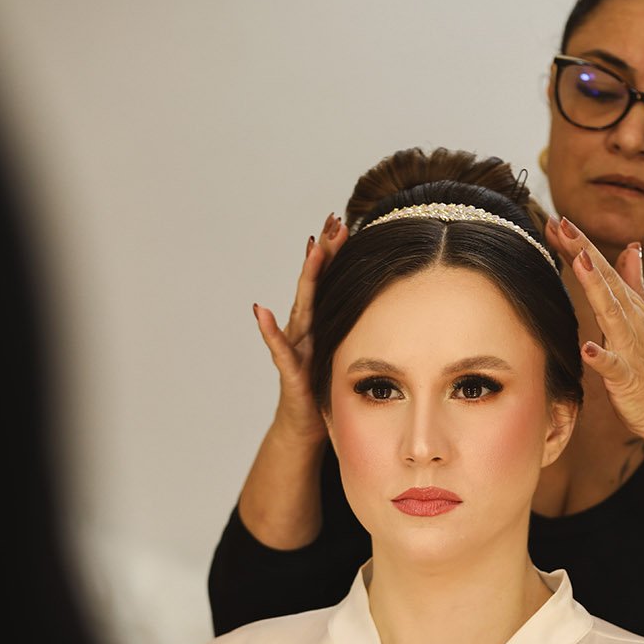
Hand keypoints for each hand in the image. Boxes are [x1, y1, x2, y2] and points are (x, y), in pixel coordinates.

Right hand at [252, 213, 347, 443]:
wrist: (307, 423)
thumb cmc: (326, 384)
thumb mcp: (346, 350)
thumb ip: (355, 327)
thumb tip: (382, 303)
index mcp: (321, 322)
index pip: (328, 281)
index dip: (333, 252)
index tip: (341, 220)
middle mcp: (304, 328)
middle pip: (314, 284)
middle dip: (323, 252)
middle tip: (331, 221)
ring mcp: (295, 346)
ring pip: (301, 306)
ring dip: (306, 277)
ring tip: (310, 249)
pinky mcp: (290, 370)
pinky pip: (279, 349)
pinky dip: (269, 330)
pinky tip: (261, 311)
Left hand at [542, 215, 643, 443]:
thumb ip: (634, 284)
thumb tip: (632, 248)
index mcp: (632, 308)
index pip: (603, 270)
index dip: (581, 244)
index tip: (558, 220)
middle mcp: (633, 322)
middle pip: (605, 281)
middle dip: (584, 251)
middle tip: (562, 224)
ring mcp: (633, 348)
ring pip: (612, 313)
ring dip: (596, 287)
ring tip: (579, 261)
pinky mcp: (629, 378)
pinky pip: (614, 367)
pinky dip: (601, 357)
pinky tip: (587, 349)